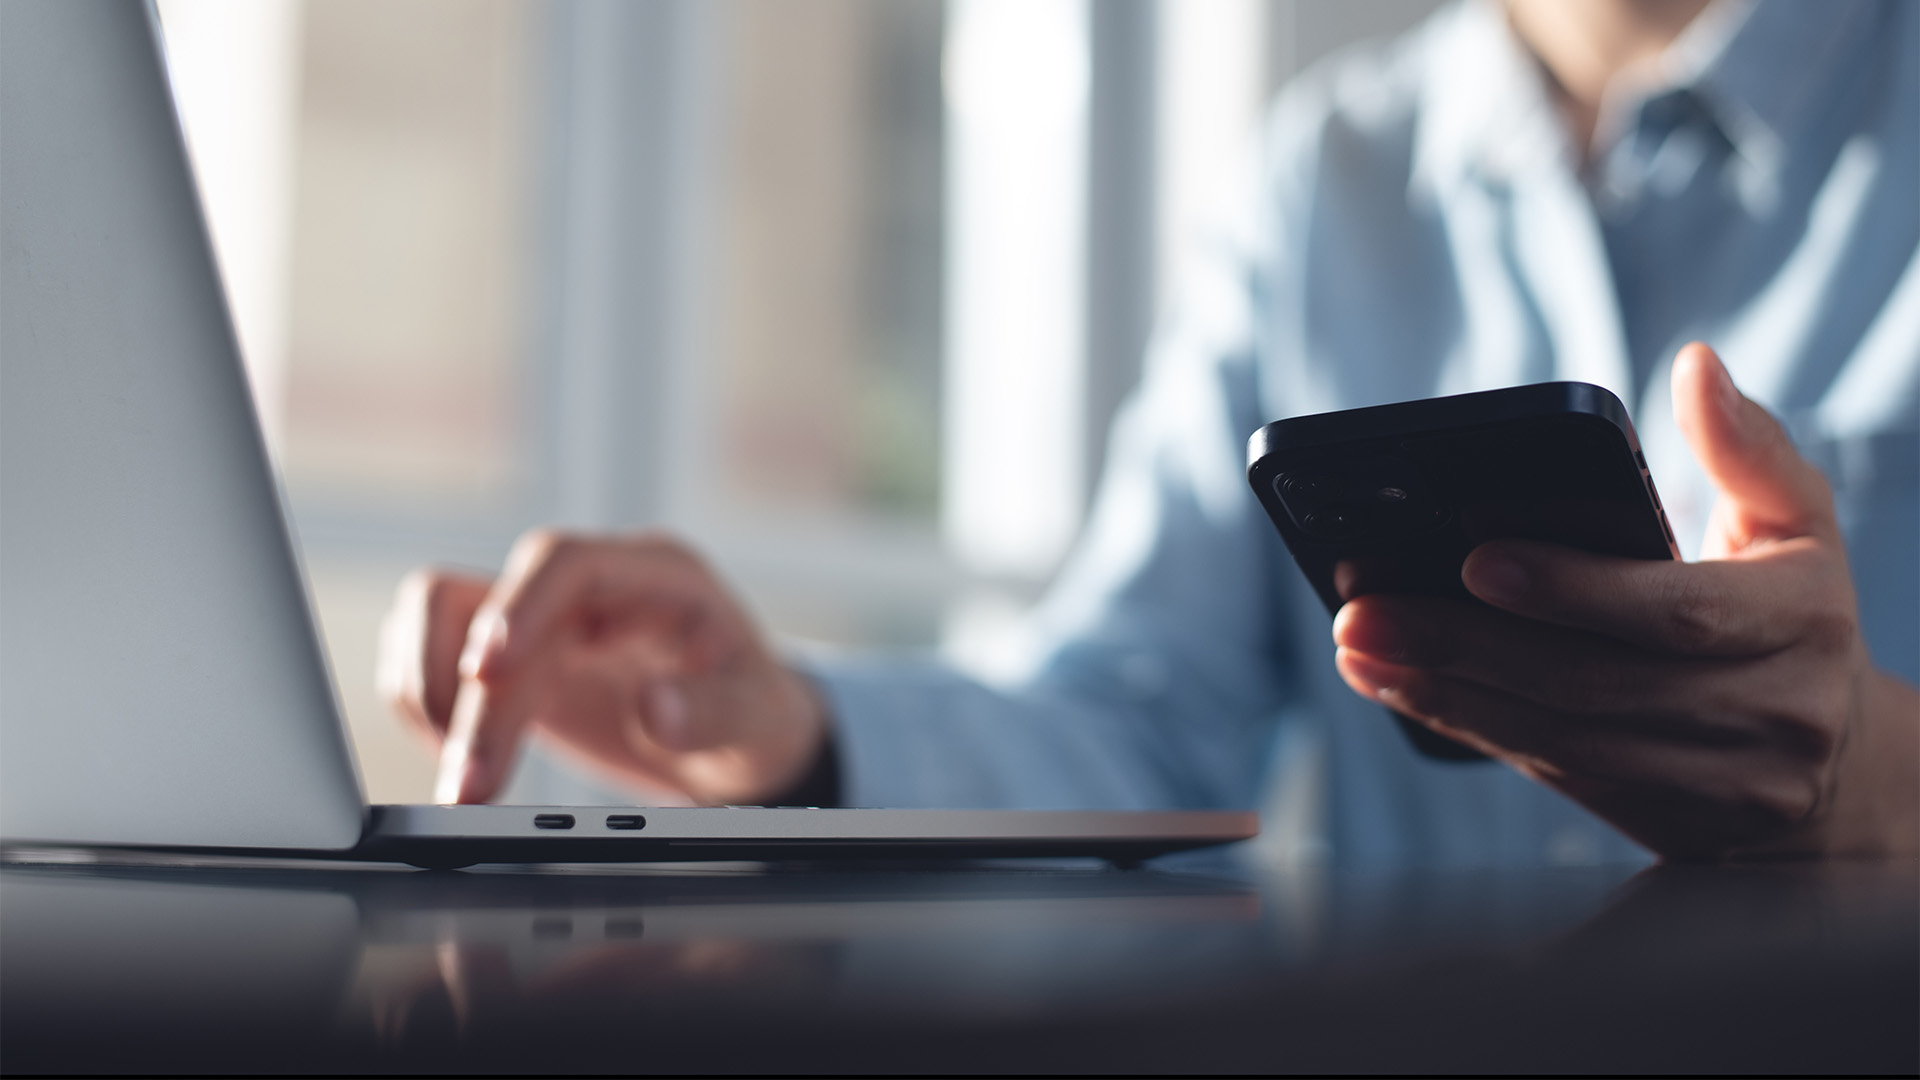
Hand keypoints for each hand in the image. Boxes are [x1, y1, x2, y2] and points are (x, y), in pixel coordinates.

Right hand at [376, 531, 827, 804]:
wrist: (740, 734)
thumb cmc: (754, 712)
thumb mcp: (757, 719)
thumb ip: (713, 713)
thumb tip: (656, 708)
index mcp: (655, 576)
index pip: (566, 562)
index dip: (519, 608)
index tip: (491, 671)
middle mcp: (590, 586)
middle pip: (493, 611)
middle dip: (474, 703)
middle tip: (471, 788)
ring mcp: (543, 616)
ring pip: (439, 616)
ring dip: (433, 694)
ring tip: (463, 778)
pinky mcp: (511, 656)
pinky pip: (433, 653)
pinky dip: (428, 703)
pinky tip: (460, 758)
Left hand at [1332, 343, 1918, 859]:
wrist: (1845, 769)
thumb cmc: (1794, 614)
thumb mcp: (1797, 524)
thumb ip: (1748, 447)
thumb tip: (1698, 368)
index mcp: (1802, 620)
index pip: (1676, 609)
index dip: (1571, 588)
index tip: (1473, 558)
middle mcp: (1774, 711)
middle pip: (1593, 682)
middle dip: (1463, 646)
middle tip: (1364, 612)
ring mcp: (1723, 782)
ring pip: (1563, 740)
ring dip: (1446, 695)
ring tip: (1361, 651)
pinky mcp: (1672, 824)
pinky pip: (1556, 772)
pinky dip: (1470, 728)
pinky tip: (1403, 689)